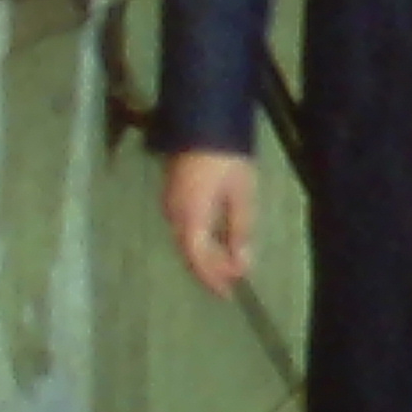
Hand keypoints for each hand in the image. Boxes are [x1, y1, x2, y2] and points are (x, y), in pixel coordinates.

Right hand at [164, 150, 257, 295]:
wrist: (203, 118)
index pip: (199, 259)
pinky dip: (200, 239)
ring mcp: (170, 202)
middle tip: (230, 282)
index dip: (213, 278)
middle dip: (209, 269)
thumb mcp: (242, 194)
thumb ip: (241, 230)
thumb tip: (241, 264)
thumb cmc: (226, 157)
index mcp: (191, 218)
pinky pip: (184, 226)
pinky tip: (215, 239)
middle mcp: (174, 214)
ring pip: (186, 240)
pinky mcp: (173, 191)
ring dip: (205, 255)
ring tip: (226, 264)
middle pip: (190, 252)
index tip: (229, 293)